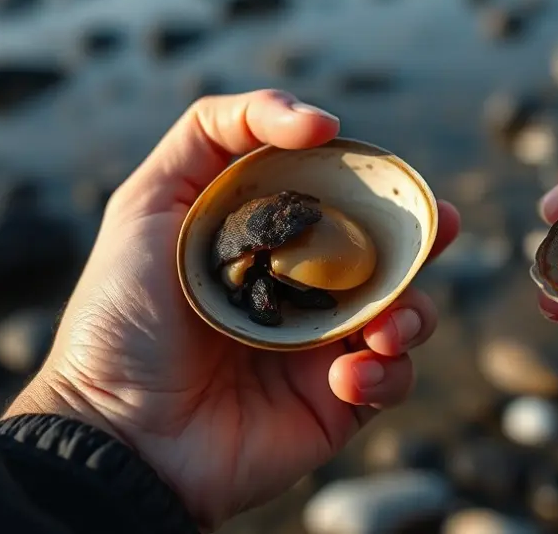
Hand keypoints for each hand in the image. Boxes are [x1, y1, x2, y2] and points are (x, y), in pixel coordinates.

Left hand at [3, 90, 460, 528]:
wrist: (118, 435)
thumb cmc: (121, 319)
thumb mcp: (148, 201)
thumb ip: (214, 131)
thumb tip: (317, 122)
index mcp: (267, 239)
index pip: (336, 194)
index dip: (369, 176)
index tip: (373, 167)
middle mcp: (302, 287)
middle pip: (385, 249)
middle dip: (422, 234)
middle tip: (440, 224)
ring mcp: (324, 345)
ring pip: (405, 310)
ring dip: (409, 311)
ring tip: (381, 327)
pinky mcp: (339, 401)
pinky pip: (393, 377)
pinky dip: (384, 372)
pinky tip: (344, 378)